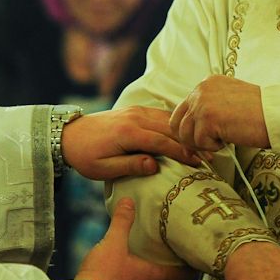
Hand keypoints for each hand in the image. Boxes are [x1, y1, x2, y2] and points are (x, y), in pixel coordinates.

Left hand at [62, 107, 199, 179]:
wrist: (69, 135)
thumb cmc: (85, 156)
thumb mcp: (103, 168)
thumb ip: (130, 166)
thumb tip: (154, 166)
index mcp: (128, 133)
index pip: (162, 142)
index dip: (182, 152)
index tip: (198, 163)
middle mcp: (135, 118)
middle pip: (170, 129)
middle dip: (191, 143)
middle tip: (210, 156)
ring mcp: (136, 111)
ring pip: (168, 120)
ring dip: (186, 133)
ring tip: (203, 146)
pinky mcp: (136, 110)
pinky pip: (161, 115)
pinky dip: (176, 124)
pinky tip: (187, 133)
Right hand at [76, 198, 194, 279]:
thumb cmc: (104, 273)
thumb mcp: (113, 241)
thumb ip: (122, 221)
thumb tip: (129, 201)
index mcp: (155, 276)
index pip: (183, 276)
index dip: (193, 267)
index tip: (198, 254)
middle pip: (172, 278)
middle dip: (178, 264)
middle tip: (180, 248)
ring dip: (161, 268)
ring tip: (161, 252)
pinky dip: (145, 273)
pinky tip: (136, 262)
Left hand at [171, 75, 268, 151]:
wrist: (277, 115)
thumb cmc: (259, 113)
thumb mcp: (229, 101)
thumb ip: (210, 108)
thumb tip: (190, 131)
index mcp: (207, 83)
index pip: (183, 110)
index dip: (189, 130)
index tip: (200, 142)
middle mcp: (201, 89)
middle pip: (177, 123)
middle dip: (189, 139)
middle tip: (206, 148)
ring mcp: (203, 103)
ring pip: (185, 135)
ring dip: (203, 144)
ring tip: (223, 140)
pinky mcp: (207, 118)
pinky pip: (199, 142)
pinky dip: (213, 147)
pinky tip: (229, 138)